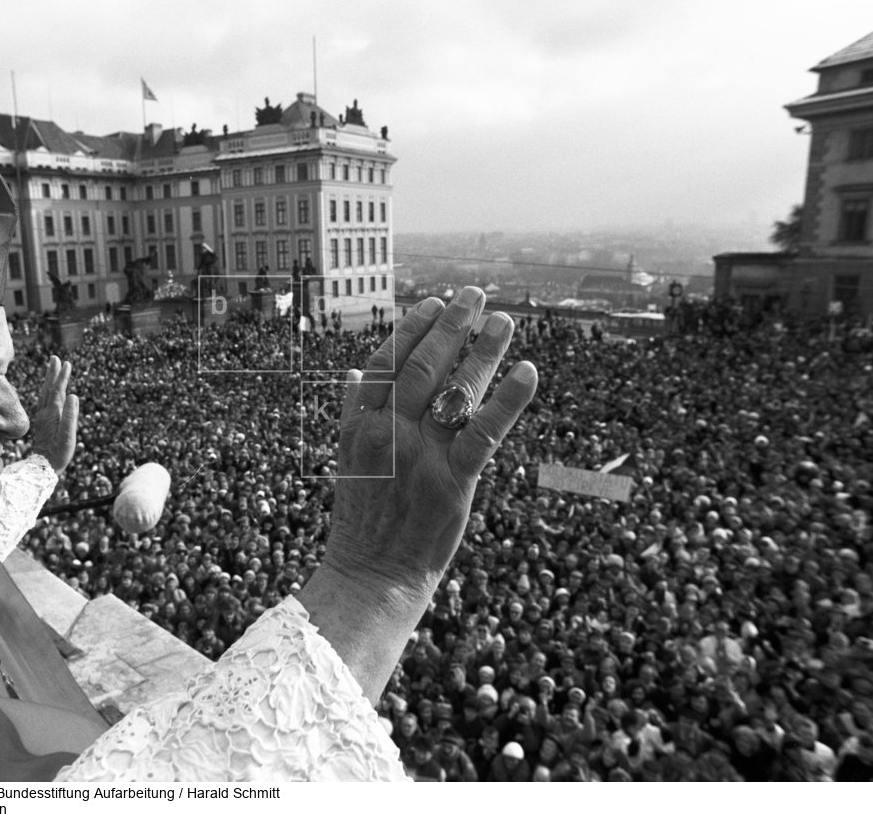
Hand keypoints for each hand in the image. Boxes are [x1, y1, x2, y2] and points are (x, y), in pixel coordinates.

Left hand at [28, 356, 78, 474]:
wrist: (42, 467)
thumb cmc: (58, 453)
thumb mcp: (67, 436)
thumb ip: (70, 416)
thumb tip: (73, 396)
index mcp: (52, 414)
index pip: (57, 391)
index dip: (62, 377)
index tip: (66, 363)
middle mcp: (46, 413)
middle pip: (49, 389)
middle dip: (53, 374)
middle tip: (56, 358)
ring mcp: (43, 417)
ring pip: (46, 394)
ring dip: (50, 380)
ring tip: (53, 368)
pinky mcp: (43, 421)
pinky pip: (45, 401)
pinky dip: (48, 391)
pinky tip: (50, 389)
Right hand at [330, 286, 535, 597]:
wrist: (372, 577)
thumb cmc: (362, 520)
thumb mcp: (346, 461)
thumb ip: (351, 414)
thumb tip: (354, 372)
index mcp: (359, 426)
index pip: (387, 362)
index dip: (412, 328)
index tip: (434, 302)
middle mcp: (388, 434)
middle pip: (424, 367)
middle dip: (451, 327)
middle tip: (475, 297)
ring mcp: (421, 457)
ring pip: (454, 391)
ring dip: (482, 351)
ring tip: (503, 321)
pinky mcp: (452, 483)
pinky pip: (484, 433)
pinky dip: (507, 399)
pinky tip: (526, 371)